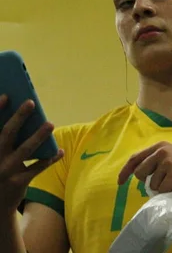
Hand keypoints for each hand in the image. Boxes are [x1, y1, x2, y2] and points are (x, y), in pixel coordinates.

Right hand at [0, 95, 62, 215]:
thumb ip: (5, 141)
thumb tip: (22, 118)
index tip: (6, 96)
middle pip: (6, 134)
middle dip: (19, 117)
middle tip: (31, 102)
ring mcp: (5, 172)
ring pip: (24, 150)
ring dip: (38, 136)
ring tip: (50, 123)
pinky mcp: (18, 183)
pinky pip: (38, 167)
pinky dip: (50, 158)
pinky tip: (59, 151)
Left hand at [118, 141, 171, 194]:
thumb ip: (159, 160)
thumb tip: (141, 175)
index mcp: (161, 146)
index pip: (135, 158)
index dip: (125, 171)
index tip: (120, 182)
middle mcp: (162, 152)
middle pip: (140, 173)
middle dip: (148, 182)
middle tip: (165, 182)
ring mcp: (167, 163)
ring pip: (151, 184)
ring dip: (162, 187)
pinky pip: (162, 190)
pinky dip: (169, 192)